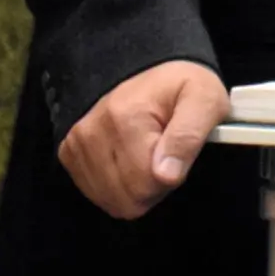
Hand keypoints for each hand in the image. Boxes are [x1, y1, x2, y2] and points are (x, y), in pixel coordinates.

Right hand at [57, 59, 228, 218]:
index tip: (179, 157)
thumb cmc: (182, 88)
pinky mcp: (69, 153)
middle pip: (127, 197)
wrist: (153, 75)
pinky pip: (97, 194)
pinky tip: (130, 164)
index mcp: (125, 117)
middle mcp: (92, 131)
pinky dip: (118, 188)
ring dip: (136, 190)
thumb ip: (189, 136)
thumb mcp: (205, 101)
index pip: (146, 184)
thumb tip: (166, 175)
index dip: (170, 179)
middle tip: (167, 159)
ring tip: (149, 158)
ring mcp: (76, 144)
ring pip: (111, 200)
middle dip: (154, 188)